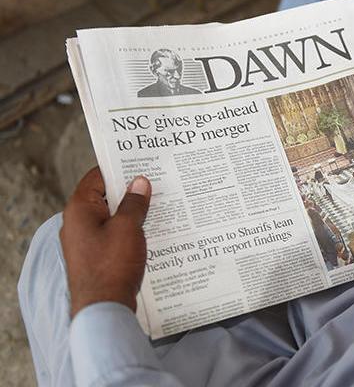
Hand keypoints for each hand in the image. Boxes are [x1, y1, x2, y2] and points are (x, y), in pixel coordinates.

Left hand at [60, 167, 151, 317]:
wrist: (104, 308)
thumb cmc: (112, 265)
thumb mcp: (128, 227)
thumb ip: (134, 202)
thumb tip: (139, 183)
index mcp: (79, 209)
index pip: (96, 177)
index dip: (118, 169)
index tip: (141, 165)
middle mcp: (77, 223)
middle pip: (104, 197)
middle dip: (129, 192)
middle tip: (155, 184)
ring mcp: (84, 242)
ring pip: (110, 217)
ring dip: (131, 212)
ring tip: (157, 206)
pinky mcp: (94, 258)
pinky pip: (112, 235)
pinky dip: (128, 231)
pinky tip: (148, 232)